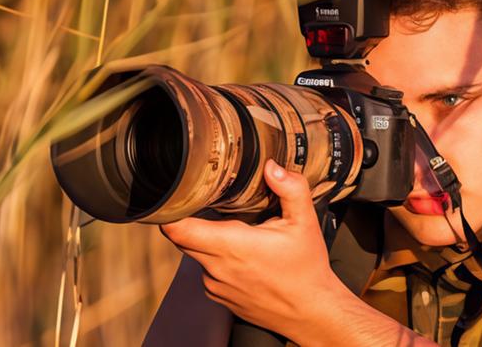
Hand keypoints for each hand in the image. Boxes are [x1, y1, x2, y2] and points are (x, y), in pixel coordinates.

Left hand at [159, 160, 348, 342]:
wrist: (312, 313)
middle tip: (210, 207)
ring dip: (209, 242)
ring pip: (197, 254)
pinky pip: (208, 272)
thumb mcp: (305, 223)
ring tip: (239, 236)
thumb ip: (290, 189)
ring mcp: (216, 286)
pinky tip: (243, 259)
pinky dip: (218, 262)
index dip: (169, 211)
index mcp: (231, 245)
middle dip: (191, 220)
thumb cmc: (307, 270)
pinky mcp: (220, 297)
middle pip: (183, 238)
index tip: (175, 197)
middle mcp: (217, 268)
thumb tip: (272, 167)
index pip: (178, 229)